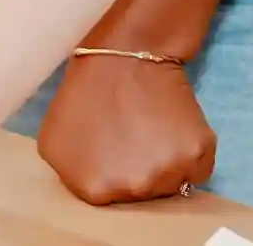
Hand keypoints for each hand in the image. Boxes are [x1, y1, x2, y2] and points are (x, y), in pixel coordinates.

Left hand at [36, 53, 215, 206]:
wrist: (126, 53)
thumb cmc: (85, 92)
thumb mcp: (54, 140)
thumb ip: (71, 175)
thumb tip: (92, 187)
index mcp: (95, 189)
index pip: (110, 199)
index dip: (112, 173)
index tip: (112, 149)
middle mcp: (133, 189)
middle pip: (143, 195)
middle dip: (138, 170)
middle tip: (132, 135)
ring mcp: (168, 173)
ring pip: (172, 183)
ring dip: (166, 163)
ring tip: (151, 127)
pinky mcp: (197, 155)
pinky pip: (198, 170)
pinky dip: (191, 153)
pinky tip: (173, 126)